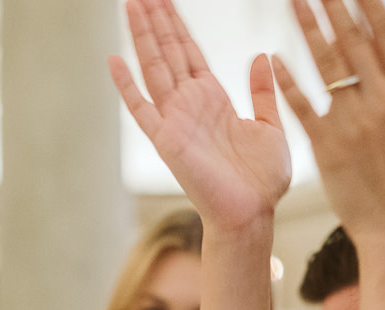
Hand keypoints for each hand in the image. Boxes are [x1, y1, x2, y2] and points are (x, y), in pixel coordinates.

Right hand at [109, 0, 290, 228]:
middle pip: (168, 52)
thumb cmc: (262, 181)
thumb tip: (261, 55)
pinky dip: (127, 86)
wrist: (253, 213)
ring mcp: (176, 121)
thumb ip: (262, 92)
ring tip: (131, 5)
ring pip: (155, 68)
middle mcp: (190, 105)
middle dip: (155, 20)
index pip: (190, 52)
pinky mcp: (167, 140)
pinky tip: (113, 61)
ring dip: (142, 37)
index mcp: (213, 100)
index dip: (176, 24)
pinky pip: (142, 109)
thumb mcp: (271, 127)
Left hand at [272, 0, 384, 242]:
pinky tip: (274, 59)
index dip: (367, 5)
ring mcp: (354, 123)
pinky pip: (304, 106)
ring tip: (293, 3)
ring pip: (326, 66)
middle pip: (352, 42)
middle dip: (333, 6)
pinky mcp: (328, 146)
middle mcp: (382, 101)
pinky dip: (289, 81)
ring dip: (308, 29)